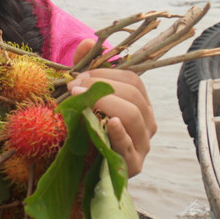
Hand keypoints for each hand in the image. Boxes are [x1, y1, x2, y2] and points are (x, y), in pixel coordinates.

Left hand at [68, 38, 156, 177]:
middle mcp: (146, 125)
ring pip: (135, 116)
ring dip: (106, 103)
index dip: (107, 74)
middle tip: (75, 86)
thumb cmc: (80, 135)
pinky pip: (130, 146)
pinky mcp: (131, 166)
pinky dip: (120, 132)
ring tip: (80, 98)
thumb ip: (85, 74)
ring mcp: (141, 146)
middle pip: (135, 97)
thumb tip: (86, 42)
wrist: (73, 175)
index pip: (134, 81)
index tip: (79, 76)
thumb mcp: (80, 102)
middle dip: (104, 86)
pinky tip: (109, 123)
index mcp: (138, 106)